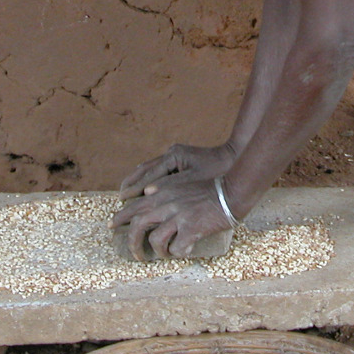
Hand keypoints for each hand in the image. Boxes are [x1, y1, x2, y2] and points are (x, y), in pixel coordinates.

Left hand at [110, 176, 232, 260]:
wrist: (231, 192)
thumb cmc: (208, 188)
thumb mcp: (181, 182)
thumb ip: (163, 187)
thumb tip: (147, 192)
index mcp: (162, 193)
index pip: (133, 206)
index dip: (120, 218)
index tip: (111, 226)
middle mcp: (167, 204)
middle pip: (137, 225)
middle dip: (131, 242)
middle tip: (135, 253)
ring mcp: (178, 217)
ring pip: (155, 240)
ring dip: (158, 251)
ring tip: (165, 254)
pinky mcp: (191, 229)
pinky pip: (177, 249)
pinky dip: (178, 253)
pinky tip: (184, 251)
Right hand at [118, 143, 237, 199]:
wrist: (235, 158)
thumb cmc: (218, 172)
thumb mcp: (194, 181)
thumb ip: (170, 186)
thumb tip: (147, 194)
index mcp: (173, 157)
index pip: (148, 174)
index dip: (134, 189)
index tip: (121, 199)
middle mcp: (171, 154)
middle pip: (144, 169)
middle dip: (131, 184)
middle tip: (119, 198)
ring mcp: (175, 155)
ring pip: (149, 168)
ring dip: (138, 181)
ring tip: (126, 193)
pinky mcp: (180, 159)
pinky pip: (158, 169)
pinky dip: (148, 178)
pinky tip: (144, 188)